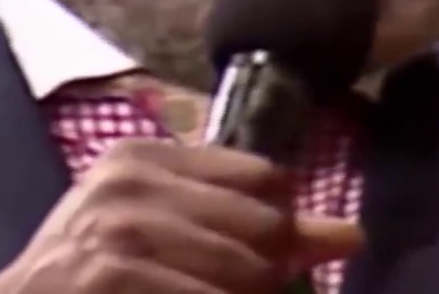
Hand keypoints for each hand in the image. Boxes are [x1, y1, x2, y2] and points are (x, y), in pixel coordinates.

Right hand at [0, 139, 362, 293]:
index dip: (284, 222)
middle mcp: (132, 182)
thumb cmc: (88, 270)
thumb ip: (238, 220)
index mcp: (142, 157)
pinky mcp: (114, 276)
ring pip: (245, 270)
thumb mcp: (150, 225)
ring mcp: (122, 231)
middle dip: (273, 270)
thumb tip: (350, 235)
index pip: (263, 176)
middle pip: (264, 224)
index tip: (275, 255)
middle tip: (252, 288)